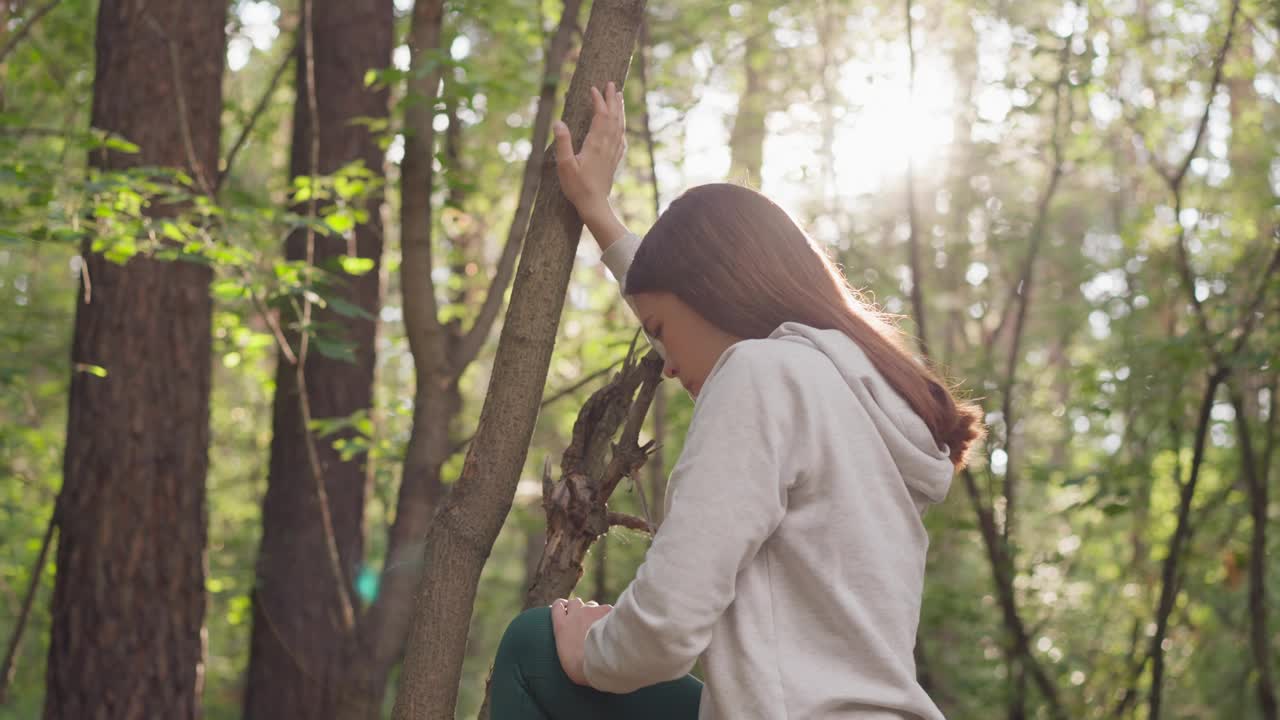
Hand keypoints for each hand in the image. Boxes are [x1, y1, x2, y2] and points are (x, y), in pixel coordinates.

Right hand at [550, 597, 613, 685]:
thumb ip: (568, 645)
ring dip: (594, 612)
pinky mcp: (606, 610)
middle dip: (579, 609)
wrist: (600, 663)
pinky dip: (608, 616)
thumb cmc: (582, 668)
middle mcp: (575, 614)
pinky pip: (606, 609)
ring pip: (591, 605)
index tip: (566, 612)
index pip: (557, 606)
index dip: (562, 607)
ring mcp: (591, 610)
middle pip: (575, 602)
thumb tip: (574, 645)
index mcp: (562, 626)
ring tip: (599, 625)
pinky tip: (613, 627)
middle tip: (585, 620)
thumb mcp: (566, 659)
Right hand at [552, 81, 625, 226]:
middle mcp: (607, 146)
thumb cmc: (577, 186)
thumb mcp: (564, 165)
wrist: (594, 205)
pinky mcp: (614, 161)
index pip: (600, 116)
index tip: (593, 88)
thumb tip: (558, 122)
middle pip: (613, 117)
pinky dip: (622, 128)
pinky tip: (621, 127)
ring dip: (619, 110)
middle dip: (612, 100)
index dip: (598, 101)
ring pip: (619, 126)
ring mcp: (612, 153)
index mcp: (596, 144)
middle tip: (611, 84)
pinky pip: (621, 139)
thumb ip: (562, 143)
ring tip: (619, 98)